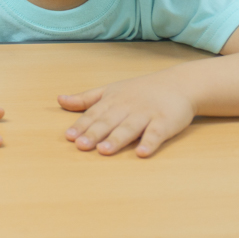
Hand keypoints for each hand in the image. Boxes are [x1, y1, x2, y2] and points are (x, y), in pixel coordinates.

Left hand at [59, 71, 194, 156]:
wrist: (179, 84)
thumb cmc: (140, 90)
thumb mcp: (110, 91)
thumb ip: (85, 99)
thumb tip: (59, 100)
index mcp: (112, 100)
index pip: (94, 114)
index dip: (81, 125)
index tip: (69, 136)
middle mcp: (127, 107)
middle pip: (108, 121)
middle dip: (94, 133)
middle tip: (81, 146)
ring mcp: (146, 114)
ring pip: (129, 127)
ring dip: (117, 139)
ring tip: (104, 150)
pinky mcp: (165, 121)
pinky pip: (157, 133)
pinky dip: (149, 142)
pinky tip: (142, 153)